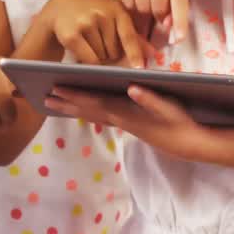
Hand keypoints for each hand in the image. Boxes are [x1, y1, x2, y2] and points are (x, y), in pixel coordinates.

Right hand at [38, 0, 146, 67]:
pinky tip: (81, 50)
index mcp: (116, 8)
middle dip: (110, 53)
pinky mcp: (71, 35)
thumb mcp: (113, 16)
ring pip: (101, 57)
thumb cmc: (93, 12)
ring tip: (88, 42)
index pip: (129, 35)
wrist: (60, 5)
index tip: (140, 68)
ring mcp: (85, 23)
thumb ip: (132, 34)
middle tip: (99, 42)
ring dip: (97, 56)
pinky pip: (88, 59)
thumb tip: (153, 54)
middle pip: (114, 51)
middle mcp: (101, 14)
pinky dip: (87, 61)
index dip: (135, 53)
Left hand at [46, 84, 215, 161]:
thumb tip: (132, 88)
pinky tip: (83, 110)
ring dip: (73, 109)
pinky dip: (88, 112)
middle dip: (66, 104)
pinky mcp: (129, 125)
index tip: (56, 89)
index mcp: (126, 112)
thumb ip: (150, 98)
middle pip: (88, 110)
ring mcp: (124, 124)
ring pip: (93, 115)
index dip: (76, 95)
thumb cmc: (180, 123)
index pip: (96, 102)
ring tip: (55, 104)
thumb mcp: (169, 107)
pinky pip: (102, 117)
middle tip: (44, 99)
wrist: (189, 145)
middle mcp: (121, 119)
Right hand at [113, 0, 189, 42]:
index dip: (180, 23)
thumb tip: (167, 27)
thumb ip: (176, 5)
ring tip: (147, 1)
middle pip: (157, 8)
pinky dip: (131, 6)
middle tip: (158, 10)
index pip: (179, 2)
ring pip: (140, 7)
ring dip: (144, 11)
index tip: (179, 39)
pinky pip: (126, 2)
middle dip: (159, 15)